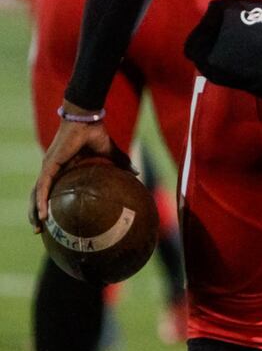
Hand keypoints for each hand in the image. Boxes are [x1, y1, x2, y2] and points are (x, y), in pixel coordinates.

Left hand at [31, 107, 121, 231]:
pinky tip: (41, 215)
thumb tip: (137, 173)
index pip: (52, 189)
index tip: (52, 219)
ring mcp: (48, 168)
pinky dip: (40, 202)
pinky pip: (42, 187)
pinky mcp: (49, 166)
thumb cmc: (96, 132)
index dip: (49, 204)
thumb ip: (121, 163)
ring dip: (35, 211)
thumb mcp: (110, 153)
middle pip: (40, 195)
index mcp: (63, 167)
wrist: (87, 119)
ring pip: (37, 194)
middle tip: (40, 231)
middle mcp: (52, 169)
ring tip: (37, 228)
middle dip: (37, 213)